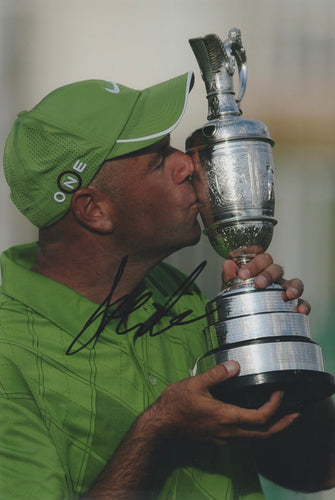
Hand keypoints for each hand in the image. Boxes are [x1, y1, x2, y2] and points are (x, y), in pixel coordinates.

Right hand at [147, 361, 298, 445]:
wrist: (160, 426)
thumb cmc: (175, 405)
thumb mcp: (194, 384)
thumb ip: (216, 374)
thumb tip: (235, 365)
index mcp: (225, 417)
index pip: (260, 418)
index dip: (275, 406)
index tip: (280, 392)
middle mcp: (228, 432)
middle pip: (264, 434)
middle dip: (283, 424)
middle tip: (296, 413)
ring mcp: (223, 438)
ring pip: (254, 437)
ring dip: (270, 427)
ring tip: (280, 414)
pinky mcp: (218, 438)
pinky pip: (243, 436)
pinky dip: (255, 427)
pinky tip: (253, 415)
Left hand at [222, 253, 310, 314]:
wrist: (244, 320)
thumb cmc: (239, 298)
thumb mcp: (231, 288)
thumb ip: (229, 277)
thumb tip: (228, 264)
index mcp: (260, 269)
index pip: (260, 258)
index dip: (253, 263)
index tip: (242, 274)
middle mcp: (274, 277)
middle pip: (276, 268)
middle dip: (268, 275)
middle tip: (258, 284)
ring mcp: (285, 289)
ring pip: (295, 282)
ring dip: (293, 286)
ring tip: (287, 295)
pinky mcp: (294, 305)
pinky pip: (304, 302)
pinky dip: (304, 305)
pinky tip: (300, 310)